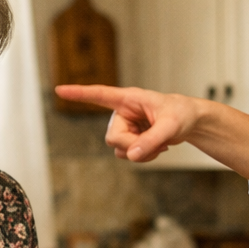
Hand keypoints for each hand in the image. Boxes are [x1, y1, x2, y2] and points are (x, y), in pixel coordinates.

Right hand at [54, 85, 202, 162]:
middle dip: (133, 146)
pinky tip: (158, 148)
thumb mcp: (170, 127)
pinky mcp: (131, 139)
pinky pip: (128, 155)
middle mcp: (122, 113)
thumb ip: (151, 140)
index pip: (99, 95)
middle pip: (112, 138)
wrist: (189, 122)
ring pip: (119, 149)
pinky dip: (144, 156)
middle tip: (157, 144)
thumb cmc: (181, 114)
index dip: (79, 94)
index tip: (59, 90)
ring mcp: (125, 127)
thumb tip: (131, 156)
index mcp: (128, 99)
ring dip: (141, 153)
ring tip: (160, 144)